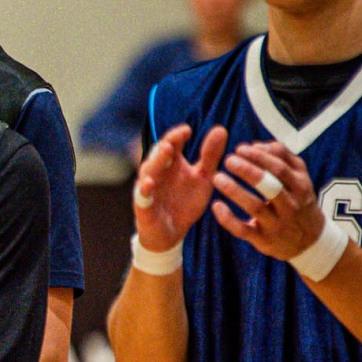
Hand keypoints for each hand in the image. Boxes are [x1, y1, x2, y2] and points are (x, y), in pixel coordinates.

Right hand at [132, 123, 229, 252]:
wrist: (172, 233)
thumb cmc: (185, 202)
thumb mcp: (203, 178)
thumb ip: (210, 156)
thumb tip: (220, 129)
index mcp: (171, 164)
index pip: (172, 143)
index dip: (177, 135)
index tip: (188, 130)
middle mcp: (157, 172)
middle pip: (158, 154)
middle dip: (165, 146)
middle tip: (174, 139)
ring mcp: (149, 189)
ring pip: (148, 171)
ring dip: (155, 161)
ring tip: (165, 151)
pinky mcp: (144, 207)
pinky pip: (141, 197)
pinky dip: (143, 189)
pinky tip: (149, 183)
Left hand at [212, 141, 327, 261]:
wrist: (310, 240)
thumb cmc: (297, 199)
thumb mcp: (299, 177)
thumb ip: (282, 156)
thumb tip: (257, 145)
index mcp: (300, 186)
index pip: (280, 168)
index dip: (260, 157)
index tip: (240, 148)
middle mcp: (290, 206)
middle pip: (270, 186)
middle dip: (249, 171)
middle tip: (228, 160)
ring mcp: (277, 224)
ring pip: (255, 207)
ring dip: (235, 191)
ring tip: (217, 177)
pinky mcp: (263, 240)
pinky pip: (243, 230)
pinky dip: (228, 219)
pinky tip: (216, 205)